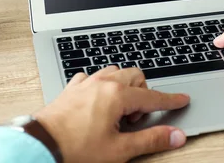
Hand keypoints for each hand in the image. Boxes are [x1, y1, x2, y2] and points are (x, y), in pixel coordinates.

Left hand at [34, 66, 189, 162]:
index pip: (152, 97)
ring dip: (123, 88)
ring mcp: (86, 83)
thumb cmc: (75, 149)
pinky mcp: (73, 88)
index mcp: (117, 96)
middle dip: (143, 95)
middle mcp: (103, 83)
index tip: (181, 99)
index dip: (170, 100)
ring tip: (119, 113)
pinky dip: (102, 87)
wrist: (41, 145)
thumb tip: (174, 136)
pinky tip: (98, 104)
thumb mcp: (119, 150)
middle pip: (135, 77)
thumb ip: (150, 140)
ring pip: (115, 73)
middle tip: (136, 119)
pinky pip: (94, 77)